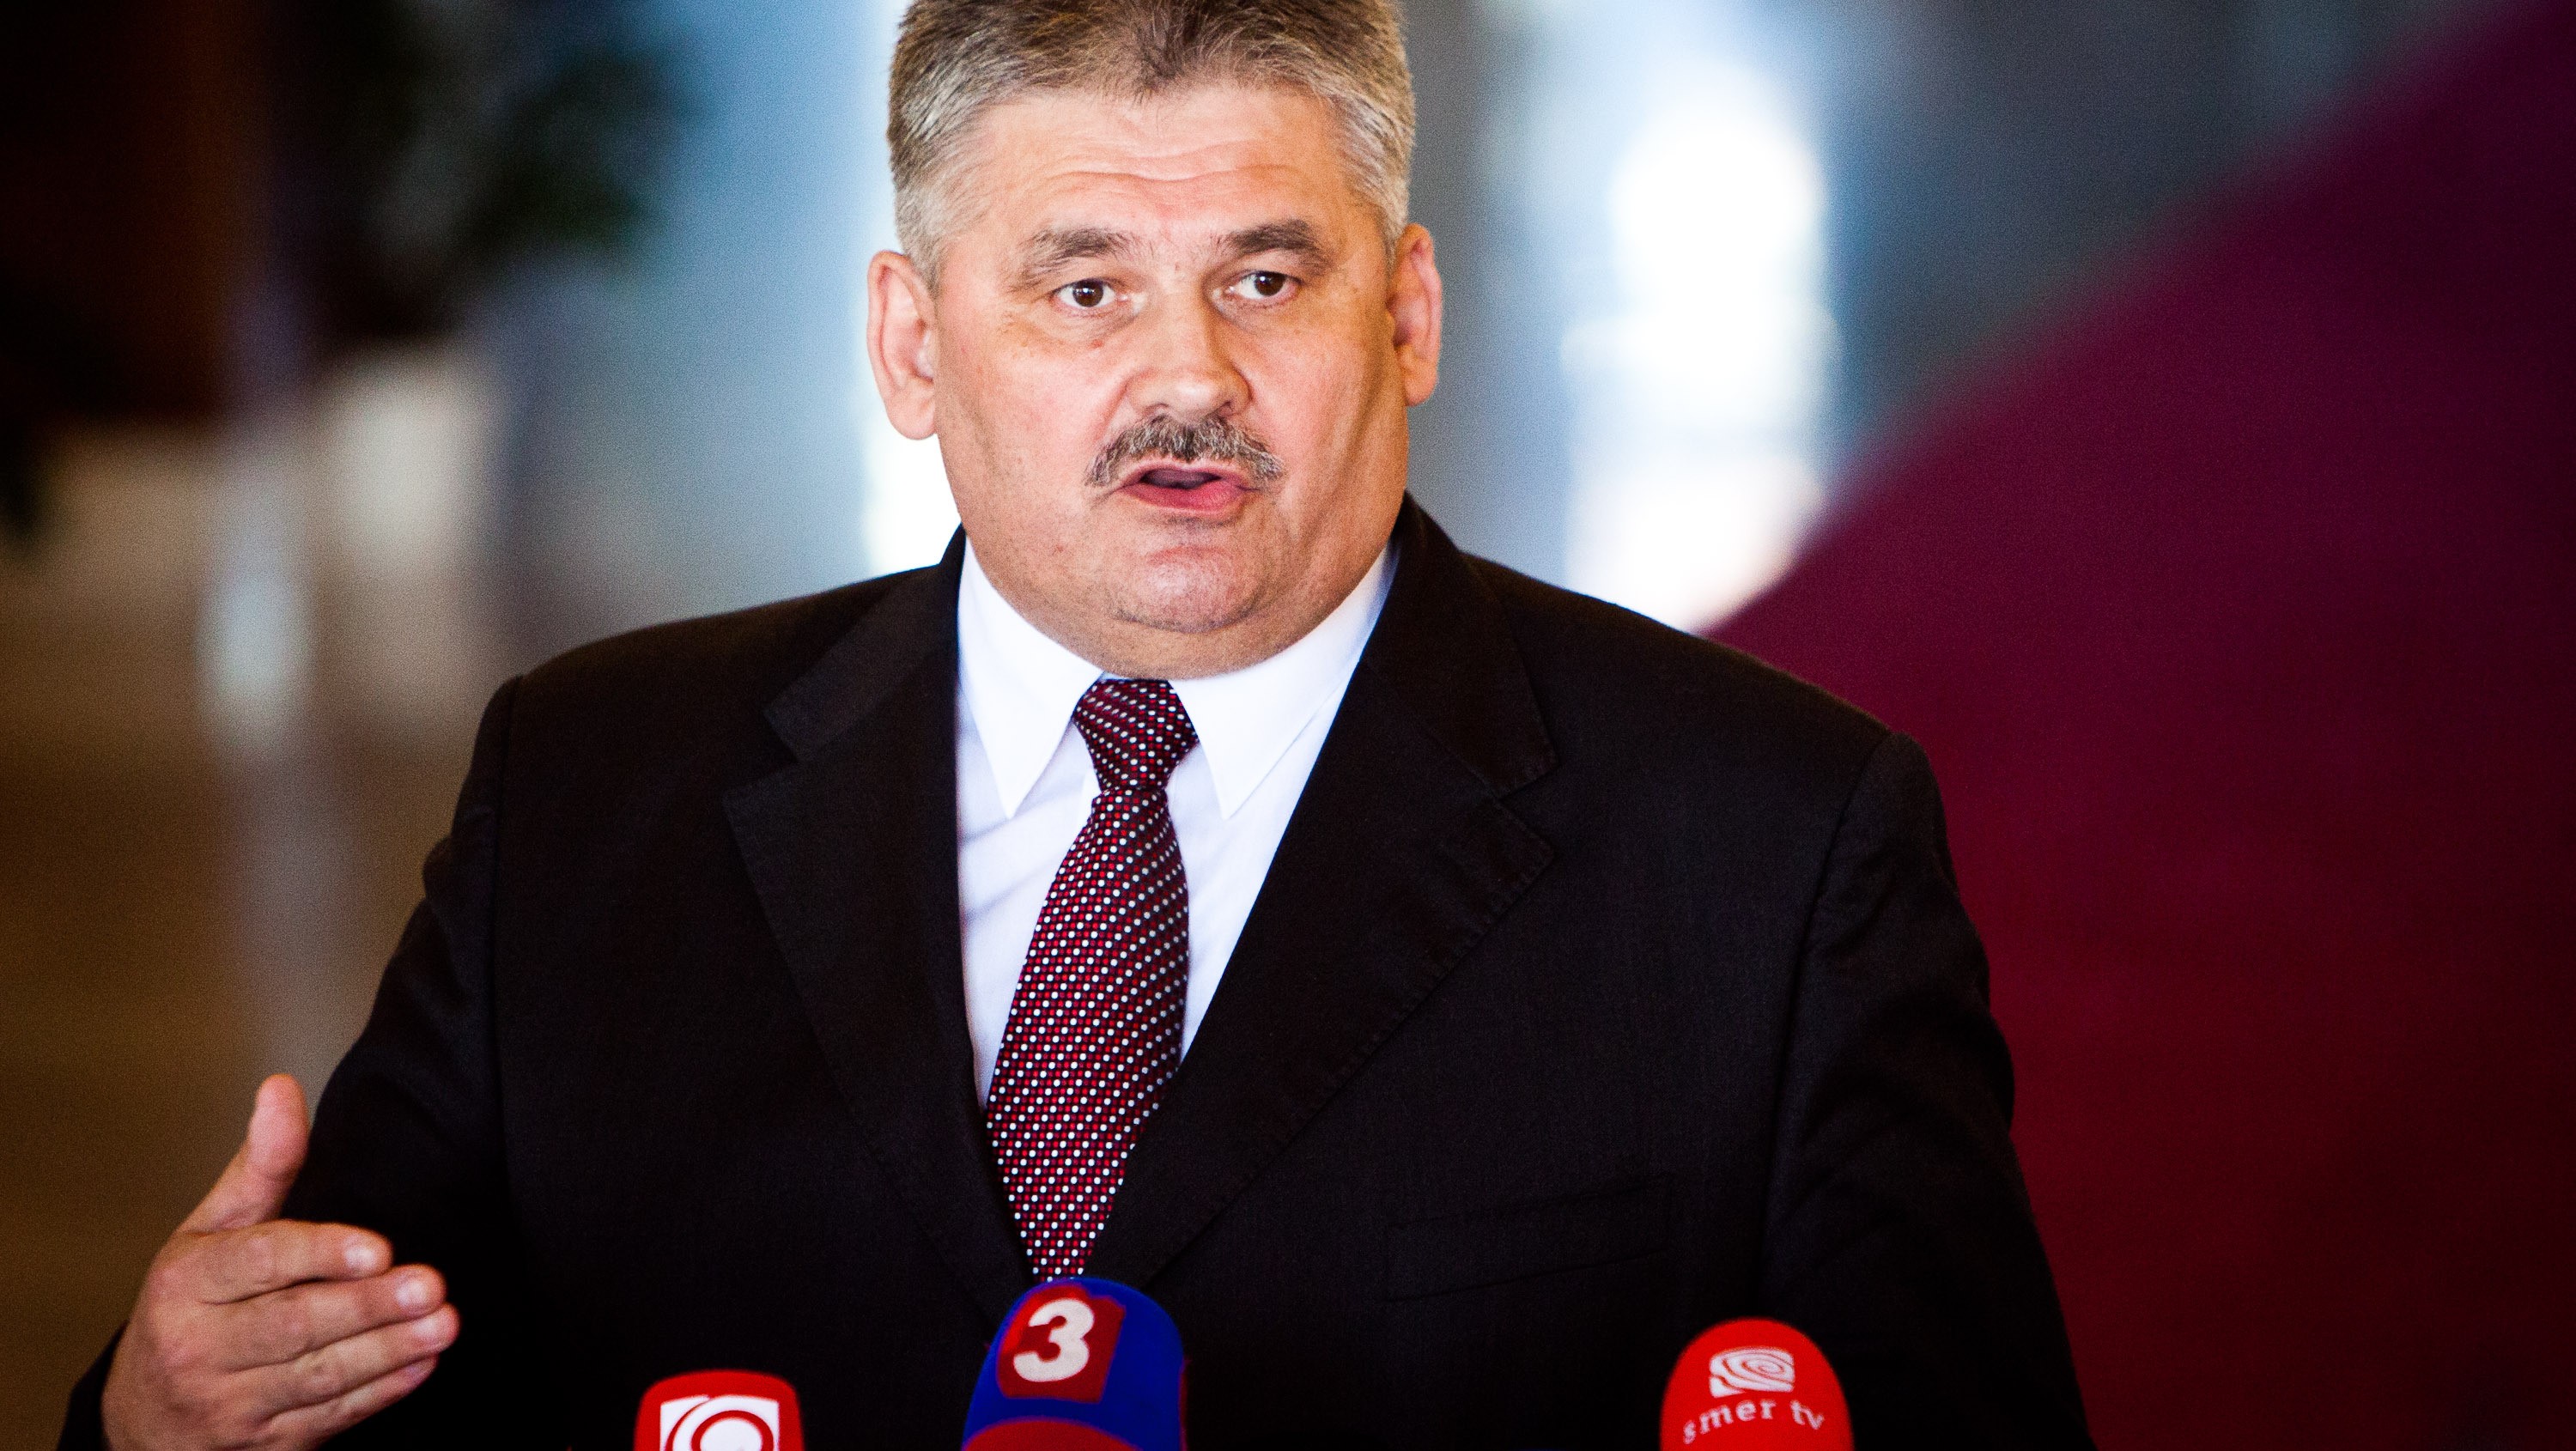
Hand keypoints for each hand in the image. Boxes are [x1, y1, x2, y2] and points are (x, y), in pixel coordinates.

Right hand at [100, 1075, 457, 1450]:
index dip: (320, 1254)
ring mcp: (229, 1404)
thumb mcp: (210, 1232)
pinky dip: (378, 1395)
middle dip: (367, 1306)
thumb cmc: (191, 1307)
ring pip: (317, 1377)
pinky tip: (420, 1365)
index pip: (259, 1263)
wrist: (144, 1415)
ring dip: (386, 1351)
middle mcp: (200, 1347)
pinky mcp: (262, 1446)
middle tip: (429, 1285)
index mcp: (188, 1284)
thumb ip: (260, 1167)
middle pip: (293, 1324)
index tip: (376, 1247)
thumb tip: (282, 1089)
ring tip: (441, 1323)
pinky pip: (327, 1419)